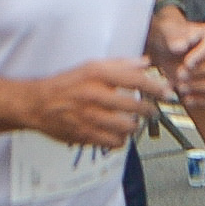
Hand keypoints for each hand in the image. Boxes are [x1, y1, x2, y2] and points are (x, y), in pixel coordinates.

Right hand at [31, 57, 162, 151]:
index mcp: (97, 74)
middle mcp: (94, 95)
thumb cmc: (66, 84)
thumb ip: (120, 64)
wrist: (37, 103)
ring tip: (131, 122)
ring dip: (133, 126)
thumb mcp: (90, 67)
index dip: (156, 87)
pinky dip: (120, 139)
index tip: (167, 92)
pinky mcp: (85, 135)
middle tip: (151, 110)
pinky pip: (114, 142)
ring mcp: (90, 117)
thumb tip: (145, 63)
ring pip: (127, 127)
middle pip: (134, 106)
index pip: (135, 80)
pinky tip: (117, 133)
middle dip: (149, 110)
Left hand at [149, 14, 204, 105]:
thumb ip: (173, 36)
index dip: (202, 54)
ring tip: (181, 88)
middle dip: (198, 72)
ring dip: (199, 88)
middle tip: (180, 74)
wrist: (163, 51)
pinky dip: (200, 101)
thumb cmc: (166, 37)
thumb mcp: (165, 31)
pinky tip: (186, 99)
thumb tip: (182, 46)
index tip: (187, 63)